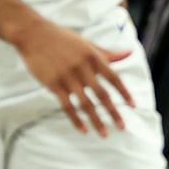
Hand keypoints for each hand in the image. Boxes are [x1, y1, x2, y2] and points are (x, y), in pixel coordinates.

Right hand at [14, 19, 134, 135]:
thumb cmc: (64, 38)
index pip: (114, 78)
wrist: (34, 34)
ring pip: (85, 104)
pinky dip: (76, 119)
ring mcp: (68, 77)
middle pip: (102, 95)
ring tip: (104, 134)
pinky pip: (67, 106)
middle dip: (114, 113)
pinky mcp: (53, 84)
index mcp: (94, 57)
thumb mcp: (88, 44)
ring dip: (96, 121)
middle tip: (122, 127)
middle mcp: (83, 68)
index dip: (125, 93)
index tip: (134, 105)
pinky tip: (83, 130)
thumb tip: (130, 53)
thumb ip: (109, 53)